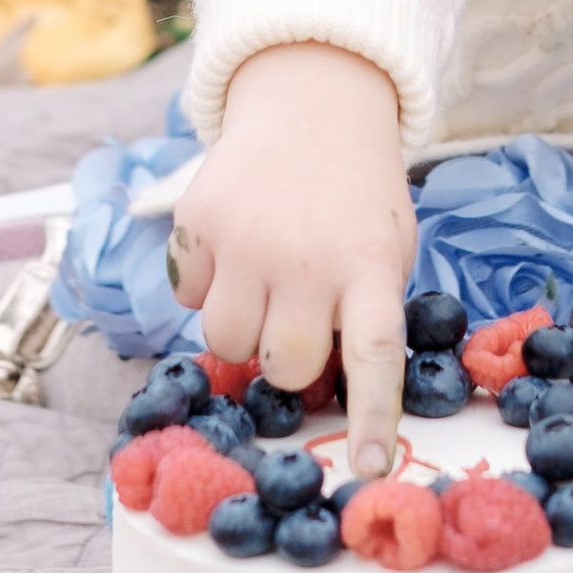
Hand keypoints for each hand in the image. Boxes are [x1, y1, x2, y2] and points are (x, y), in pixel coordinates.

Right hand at [167, 42, 417, 478]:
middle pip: (284, 365)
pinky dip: (206, 287)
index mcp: (368, 265)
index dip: (372, 417)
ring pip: (226, 341)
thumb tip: (327, 387)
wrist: (313, 103)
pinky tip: (233, 248)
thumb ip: (362, 310)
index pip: (374, 356)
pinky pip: (188, 296)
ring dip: (242, 329)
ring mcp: (247, 237)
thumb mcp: (384, 246)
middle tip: (295, 324)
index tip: (369, 469)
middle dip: (286, 360)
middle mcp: (306, 256)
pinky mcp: (198, 218)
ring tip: (262, 284)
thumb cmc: (355, 195)